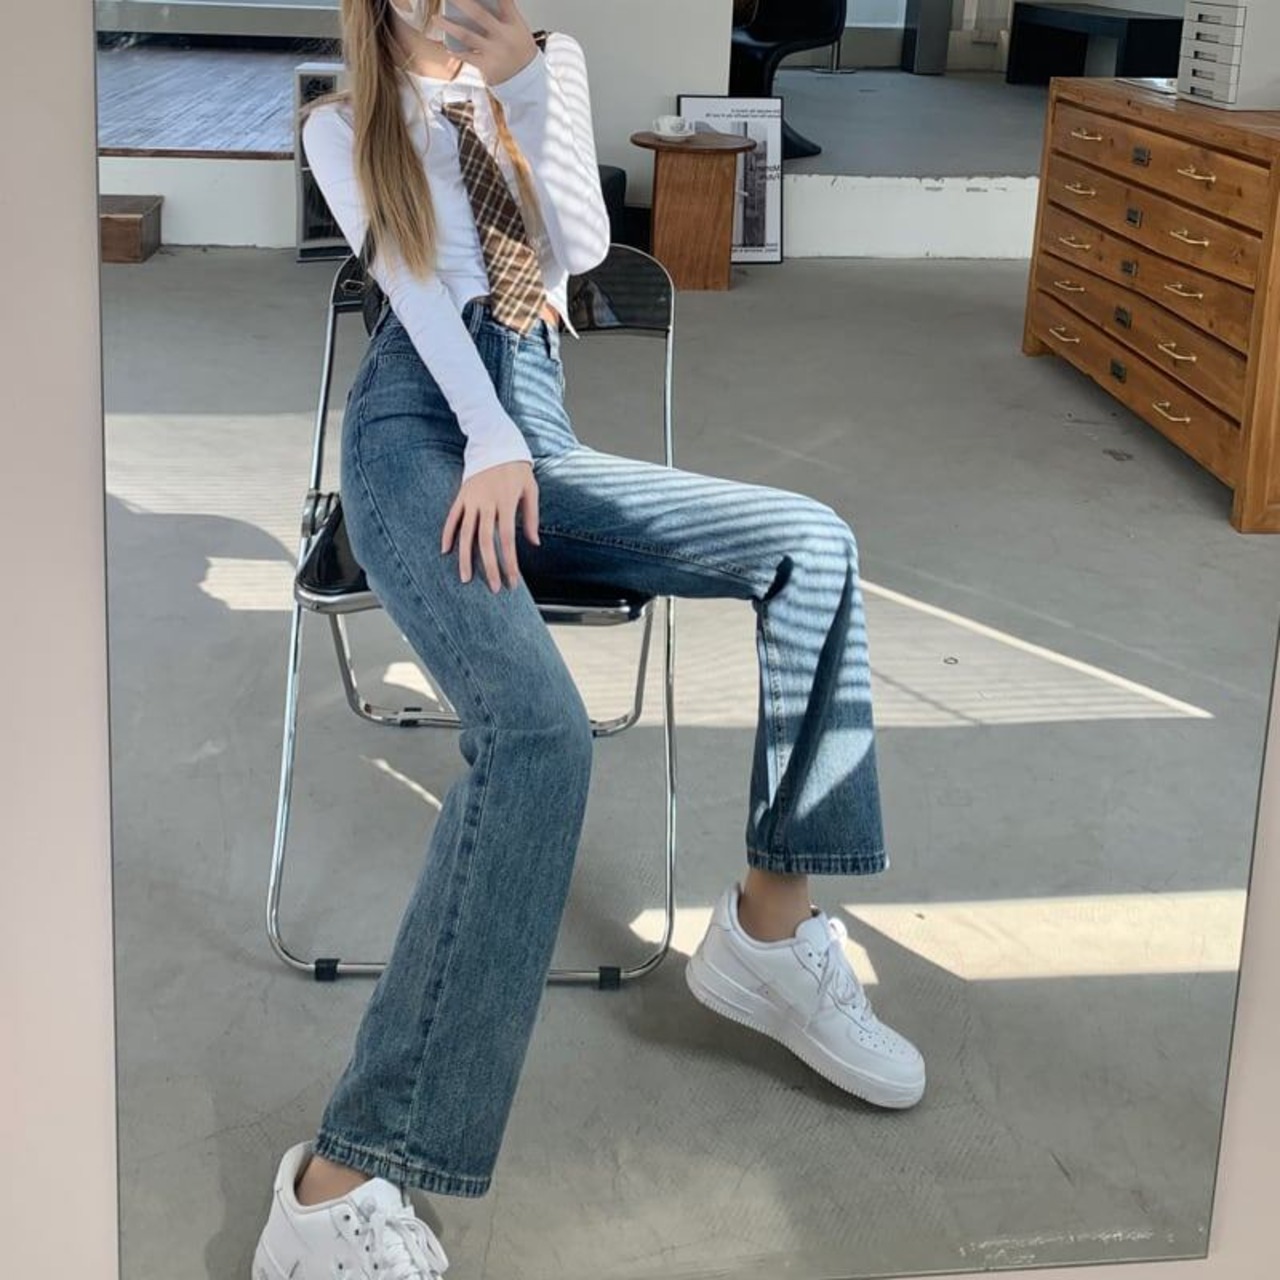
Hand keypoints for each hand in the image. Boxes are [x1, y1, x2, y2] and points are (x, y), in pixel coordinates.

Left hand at [438, 0, 538, 86]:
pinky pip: (467, 57)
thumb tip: (485, 1)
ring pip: (467, 35)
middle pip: (479, 14)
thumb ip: (505, 14)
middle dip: (462, 2)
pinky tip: (447, 46)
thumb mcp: (519, 30)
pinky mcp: (487, 66)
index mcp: (514, 23)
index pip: (504, 0)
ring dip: (449, 26)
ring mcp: (494, 51)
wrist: (527, 82)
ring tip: (436, 18)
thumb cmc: (519, 51)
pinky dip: (456, 51)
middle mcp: (504, 36)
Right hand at [441, 460, 539, 592]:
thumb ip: (532, 517)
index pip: (508, 539)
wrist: (496, 442)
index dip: (509, 562)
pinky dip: (447, 534)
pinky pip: (452, 517)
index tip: (512, 581)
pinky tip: (445, 552)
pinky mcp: (461, 495)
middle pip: (486, 541)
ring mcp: (472, 499)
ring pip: (466, 533)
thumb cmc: (518, 469)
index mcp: (507, 502)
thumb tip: (534, 544)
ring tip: (465, 578)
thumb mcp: (531, 489)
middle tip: (493, 588)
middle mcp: (487, 502)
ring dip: (465, 557)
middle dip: (489, 567)